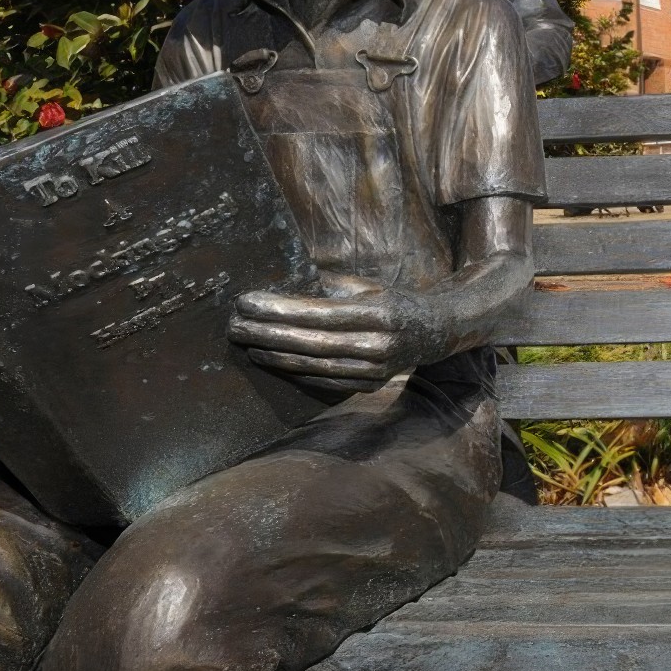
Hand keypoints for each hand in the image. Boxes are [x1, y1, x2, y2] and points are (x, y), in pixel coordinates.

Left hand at [228, 275, 446, 395]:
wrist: (434, 330)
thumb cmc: (393, 300)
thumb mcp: (367, 285)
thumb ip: (329, 288)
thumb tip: (282, 288)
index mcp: (379, 312)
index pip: (318, 313)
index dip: (279, 309)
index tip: (247, 302)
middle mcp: (379, 343)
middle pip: (312, 342)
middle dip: (269, 334)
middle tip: (236, 326)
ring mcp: (376, 369)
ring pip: (316, 365)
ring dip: (277, 356)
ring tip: (248, 345)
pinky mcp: (371, 385)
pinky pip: (326, 381)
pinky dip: (297, 372)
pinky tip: (274, 361)